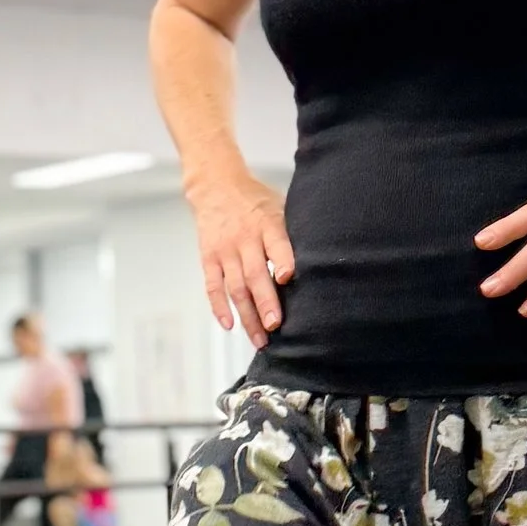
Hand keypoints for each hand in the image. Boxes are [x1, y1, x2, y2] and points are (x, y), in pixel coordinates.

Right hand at [190, 167, 292, 343]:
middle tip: (275, 326)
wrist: (215, 186)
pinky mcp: (209, 258)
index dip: (282, 260)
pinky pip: (212, 285)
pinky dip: (219, 306)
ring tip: (259, 339)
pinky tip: (229, 325)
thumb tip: (318, 263)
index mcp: (267, 224)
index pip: (275, 243)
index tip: (288, 278)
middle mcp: (244, 239)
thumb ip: (291, 235)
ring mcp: (224, 250)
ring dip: (246, 315)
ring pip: (235, 287)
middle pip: (254, 273)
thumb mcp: (279, 207)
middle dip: (265, 301)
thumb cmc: (255, 201)